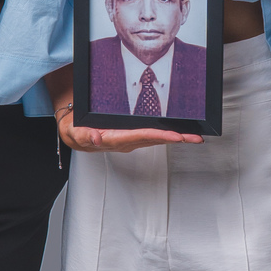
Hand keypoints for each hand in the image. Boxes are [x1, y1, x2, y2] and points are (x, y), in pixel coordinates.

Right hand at [55, 105, 201, 153]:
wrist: (74, 132)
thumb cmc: (76, 130)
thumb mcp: (75, 131)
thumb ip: (84, 136)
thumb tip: (95, 139)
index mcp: (114, 138)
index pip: (141, 136)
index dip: (160, 135)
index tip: (177, 136)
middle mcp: (126, 141)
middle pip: (155, 139)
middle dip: (176, 138)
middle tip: (196, 138)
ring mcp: (130, 140)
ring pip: (157, 138)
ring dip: (176, 138)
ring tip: (194, 136)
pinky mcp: (132, 136)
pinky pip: (153, 135)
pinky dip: (168, 134)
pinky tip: (179, 133)